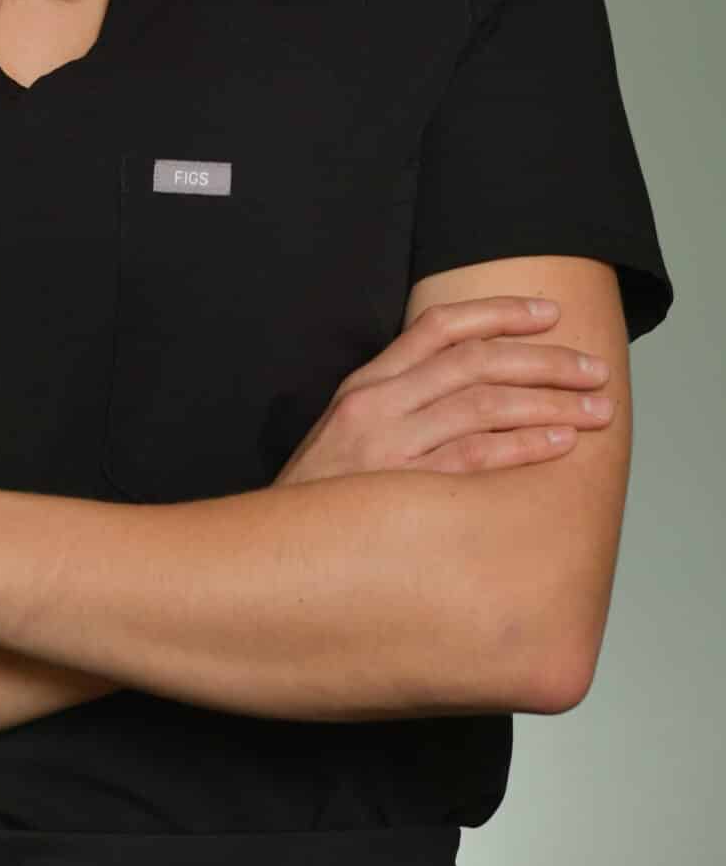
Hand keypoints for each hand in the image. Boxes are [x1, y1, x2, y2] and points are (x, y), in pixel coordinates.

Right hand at [270, 295, 614, 488]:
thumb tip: (474, 389)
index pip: (438, 327)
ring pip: (482, 403)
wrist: (271, 551)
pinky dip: (522, 446)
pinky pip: (474, 458)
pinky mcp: (402, 492)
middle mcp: (377, 405)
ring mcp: (389, 447)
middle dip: (544, 360)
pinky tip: (559, 444)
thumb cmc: (323, 498)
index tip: (549, 313)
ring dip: (549, 402)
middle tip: (593, 368)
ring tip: (594, 409)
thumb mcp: (348, 433)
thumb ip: (400, 405)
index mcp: (366, 385)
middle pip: (475, 362)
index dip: (499, 313)